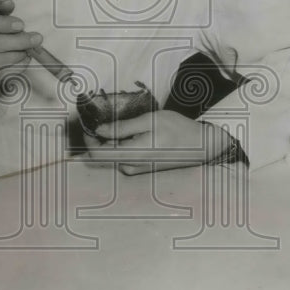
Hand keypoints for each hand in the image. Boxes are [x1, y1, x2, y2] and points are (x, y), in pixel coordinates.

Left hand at [82, 110, 232, 174]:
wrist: (201, 146)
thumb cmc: (178, 130)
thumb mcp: (150, 121)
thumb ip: (122, 127)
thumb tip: (99, 130)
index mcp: (131, 155)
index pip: (97, 154)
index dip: (88, 139)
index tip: (89, 124)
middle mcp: (131, 167)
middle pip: (102, 156)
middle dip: (98, 138)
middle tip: (102, 119)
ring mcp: (136, 170)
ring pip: (112, 156)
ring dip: (110, 141)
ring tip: (121, 124)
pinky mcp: (141, 169)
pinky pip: (123, 157)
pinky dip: (120, 145)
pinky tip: (131, 133)